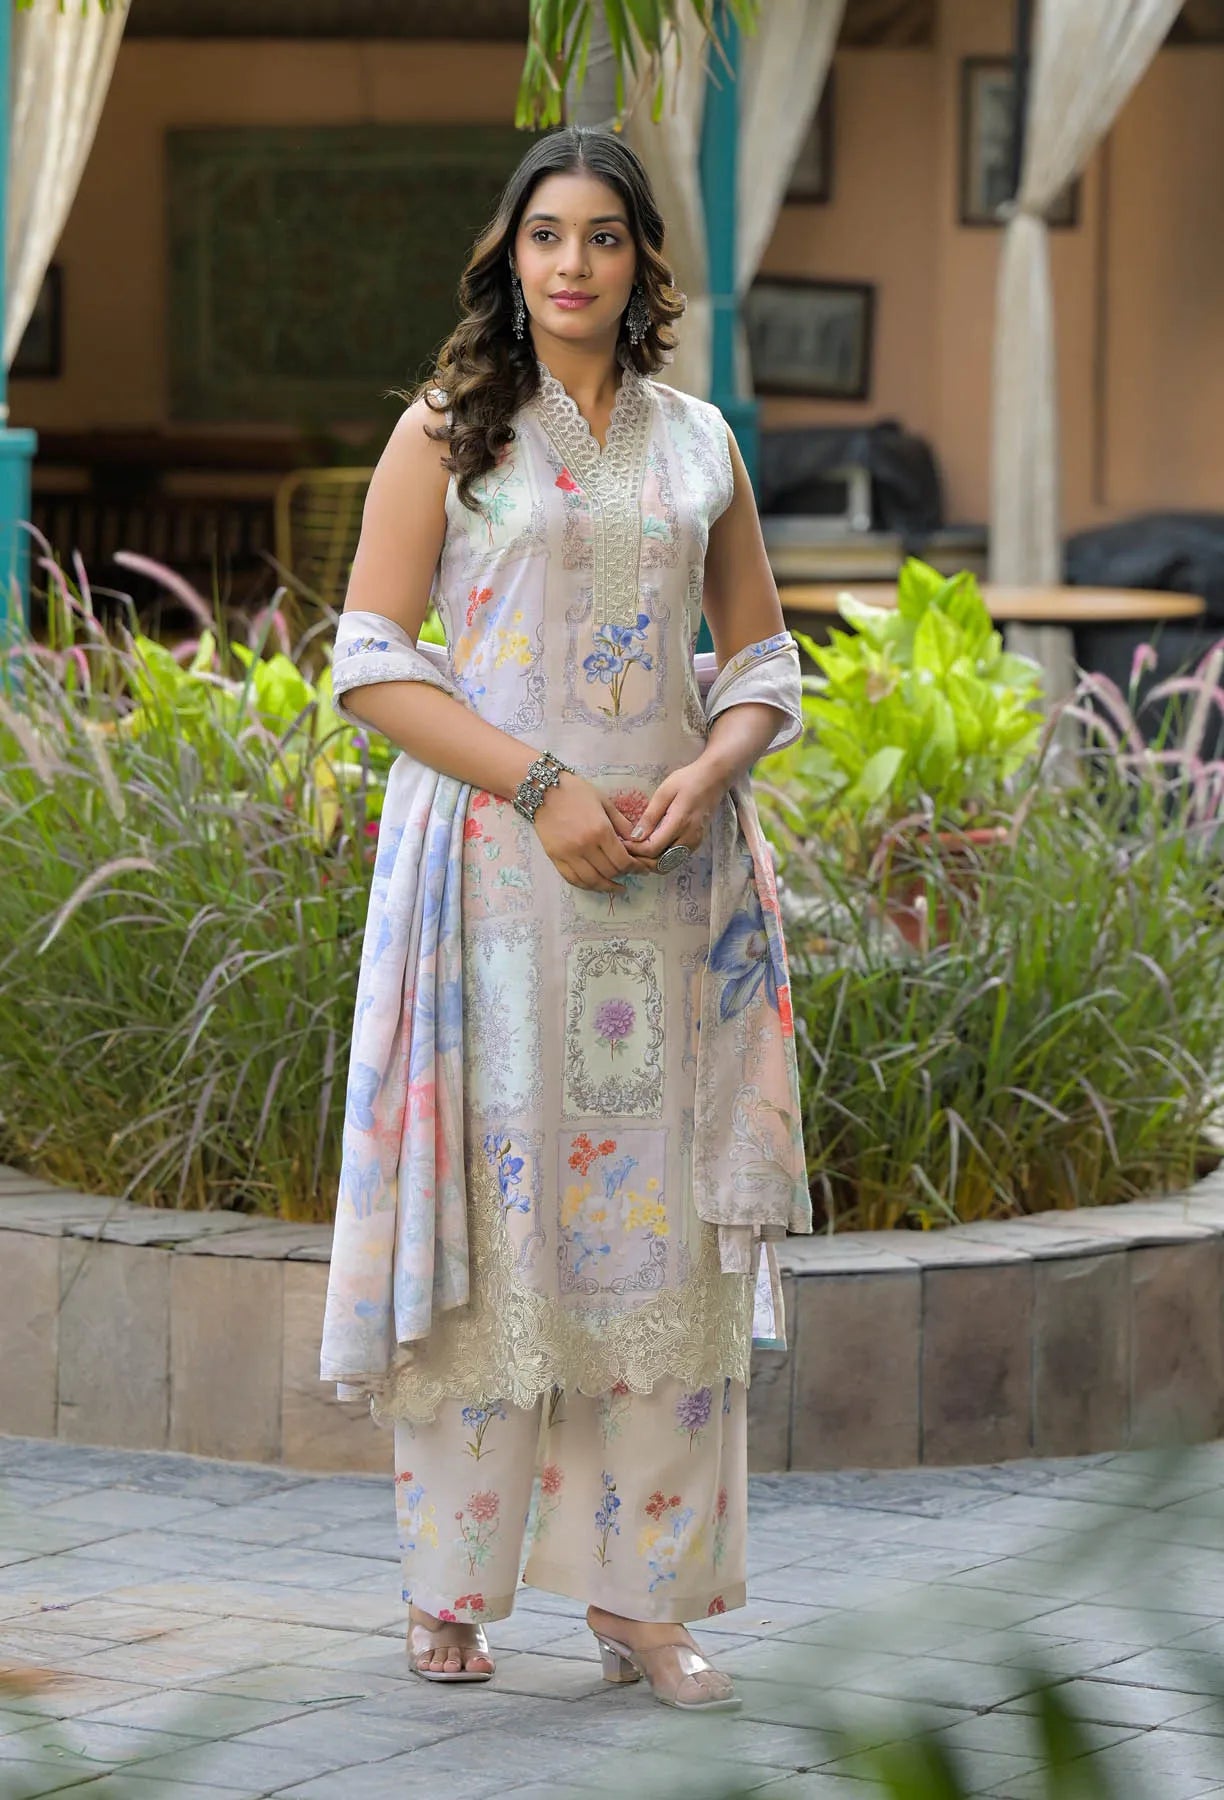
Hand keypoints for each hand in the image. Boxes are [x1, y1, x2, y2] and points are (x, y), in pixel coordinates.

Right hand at [532, 773, 659, 893]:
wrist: (542, 790)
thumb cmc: (576, 791)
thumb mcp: (604, 802)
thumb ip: (622, 824)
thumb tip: (637, 841)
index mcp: (600, 831)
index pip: (623, 860)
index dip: (635, 868)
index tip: (642, 869)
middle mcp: (585, 846)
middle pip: (609, 872)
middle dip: (623, 875)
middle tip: (630, 874)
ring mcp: (568, 854)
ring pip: (592, 881)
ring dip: (606, 887)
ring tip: (616, 887)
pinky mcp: (555, 858)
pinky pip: (573, 879)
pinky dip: (586, 886)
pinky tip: (595, 885)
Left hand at [624, 756, 731, 861]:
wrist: (714, 779)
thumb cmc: (687, 780)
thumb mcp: (664, 792)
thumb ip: (650, 816)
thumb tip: (635, 837)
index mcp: (679, 823)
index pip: (652, 849)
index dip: (635, 850)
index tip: (622, 842)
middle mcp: (688, 839)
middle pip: (659, 864)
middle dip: (640, 860)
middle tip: (626, 850)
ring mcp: (694, 844)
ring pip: (667, 865)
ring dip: (650, 862)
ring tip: (636, 850)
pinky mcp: (695, 844)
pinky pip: (674, 859)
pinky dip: (660, 859)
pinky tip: (650, 848)